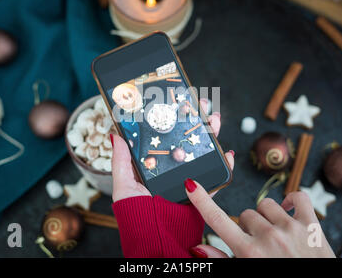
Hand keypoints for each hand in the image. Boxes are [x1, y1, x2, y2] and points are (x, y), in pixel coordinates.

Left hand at [111, 99, 234, 202]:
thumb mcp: (124, 185)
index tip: (177, 102)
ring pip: (203, 153)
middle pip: (187, 140)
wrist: (155, 239)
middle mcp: (173, 170)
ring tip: (213, 119)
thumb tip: (115, 134)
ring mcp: (189, 180)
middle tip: (199, 104)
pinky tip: (227, 154)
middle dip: (195, 121)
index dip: (172, 119)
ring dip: (211, 135)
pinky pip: (216, 178)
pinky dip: (225, 166)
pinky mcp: (202, 193)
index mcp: (155, 165)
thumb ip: (121, 161)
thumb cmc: (135, 214)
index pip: (165, 136)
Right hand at [186, 182, 334, 257]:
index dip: (202, 201)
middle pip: (245, 214)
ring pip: (266, 205)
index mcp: (249, 253)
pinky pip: (298, 197)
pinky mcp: (313, 225)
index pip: (217, 220)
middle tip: (260, 246)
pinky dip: (292, 201)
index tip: (191, 184)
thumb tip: (198, 247)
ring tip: (276, 236)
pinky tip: (289, 213)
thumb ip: (221, 261)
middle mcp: (268, 238)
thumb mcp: (245, 277)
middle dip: (249, 227)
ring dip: (268, 217)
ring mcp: (292, 229)